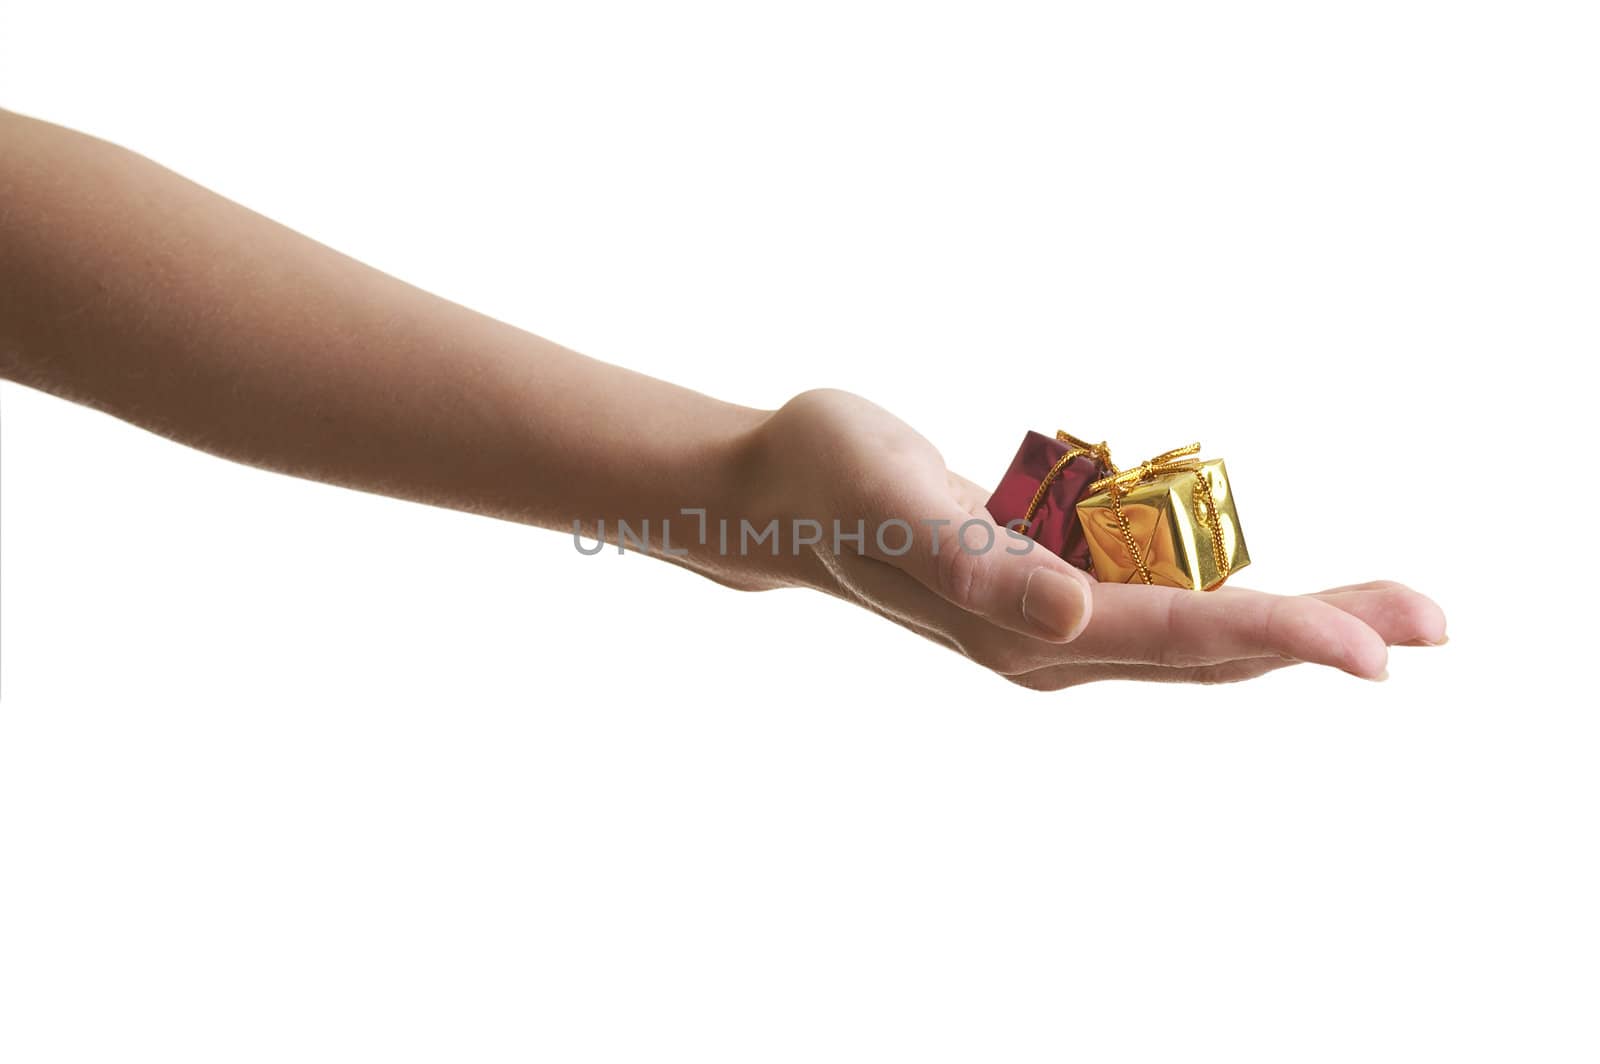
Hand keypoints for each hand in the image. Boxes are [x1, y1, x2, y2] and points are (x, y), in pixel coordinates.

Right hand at [750, 389, 1445, 687]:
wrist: (776, 491)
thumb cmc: (832, 479)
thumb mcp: (898, 505)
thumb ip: (982, 569)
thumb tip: (1074, 626)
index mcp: (1027, 632)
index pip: (1180, 636)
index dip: (1284, 635)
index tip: (1379, 646)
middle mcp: (1054, 644)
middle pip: (1213, 645)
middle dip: (1321, 632)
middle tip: (1430, 620)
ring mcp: (1055, 624)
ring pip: (1197, 631)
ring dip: (1292, 619)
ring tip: (1386, 609)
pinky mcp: (1050, 590)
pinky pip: (1163, 604)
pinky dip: (1233, 596)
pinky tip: (1273, 586)